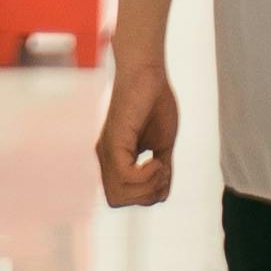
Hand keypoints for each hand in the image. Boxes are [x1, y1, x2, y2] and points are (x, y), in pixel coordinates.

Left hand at [97, 49, 180, 210]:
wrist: (147, 71)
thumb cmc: (155, 101)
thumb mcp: (162, 144)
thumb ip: (160, 168)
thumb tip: (161, 195)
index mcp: (115, 159)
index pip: (123, 196)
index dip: (146, 194)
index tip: (165, 172)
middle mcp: (106, 157)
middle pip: (118, 200)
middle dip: (146, 195)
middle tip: (163, 171)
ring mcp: (107, 150)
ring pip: (118, 194)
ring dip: (147, 187)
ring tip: (160, 164)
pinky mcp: (114, 142)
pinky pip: (125, 176)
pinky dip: (145, 175)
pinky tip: (156, 159)